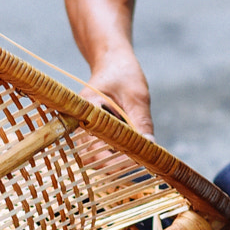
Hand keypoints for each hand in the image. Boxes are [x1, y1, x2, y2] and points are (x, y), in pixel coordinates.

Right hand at [78, 49, 153, 177]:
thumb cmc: (123, 74)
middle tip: (138, 167)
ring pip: (94, 157)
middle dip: (113, 166)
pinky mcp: (91, 133)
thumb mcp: (137, 96)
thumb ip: (141, 121)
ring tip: (137, 160)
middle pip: (90, 157)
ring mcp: (83, 129)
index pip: (94, 144)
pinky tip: (132, 152)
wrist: (112, 62)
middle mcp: (78, 121)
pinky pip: (99, 151)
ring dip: (114, 162)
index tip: (135, 162)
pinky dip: (115, 155)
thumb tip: (150, 146)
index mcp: (86, 109)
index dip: (114, 159)